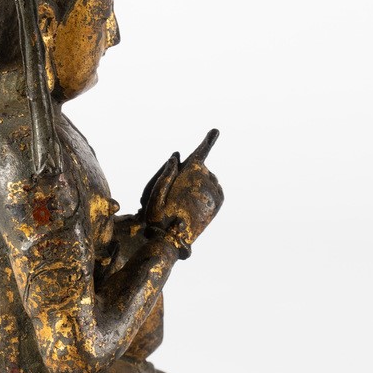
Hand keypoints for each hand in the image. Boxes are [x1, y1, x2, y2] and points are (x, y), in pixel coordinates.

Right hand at [141, 129, 222, 251]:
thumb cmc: (159, 218)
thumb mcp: (154, 195)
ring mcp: (213, 194)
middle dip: (191, 172)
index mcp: (190, 177)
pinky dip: (208, 188)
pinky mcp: (217, 204)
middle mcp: (205, 183)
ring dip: (199, 181)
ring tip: (184, 199)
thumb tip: (176, 156)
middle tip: (177, 192)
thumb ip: (166, 174)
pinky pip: (216, 189)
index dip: (207, 141)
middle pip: (201, 168)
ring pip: (209, 178)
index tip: (215, 131)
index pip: (200, 154)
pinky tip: (196, 197)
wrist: (173, 240)